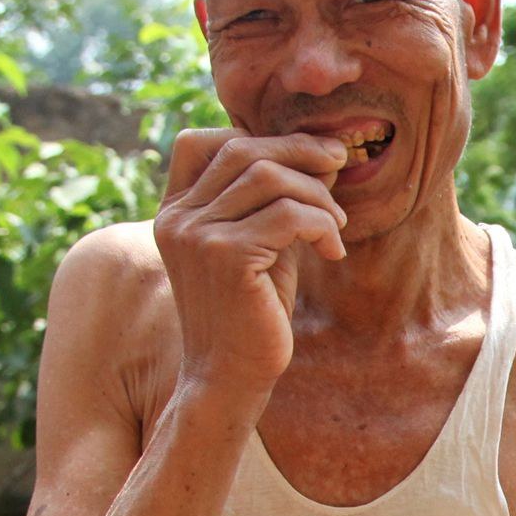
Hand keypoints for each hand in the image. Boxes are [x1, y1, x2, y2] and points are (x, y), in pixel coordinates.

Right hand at [153, 129, 349, 398]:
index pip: (200, 141)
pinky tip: (332, 252)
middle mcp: (177, 218)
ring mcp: (197, 235)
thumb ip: (275, 202)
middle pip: (242, 149)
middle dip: (300, 152)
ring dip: (317, 194)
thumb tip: (323, 154)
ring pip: (269, 177)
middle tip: (340, 167)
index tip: (307, 155)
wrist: (229, 378)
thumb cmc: (252, 314)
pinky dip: (322, 225)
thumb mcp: (260, 245)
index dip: (257, 137)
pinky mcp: (226, 256)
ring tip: (337, 225)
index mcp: (174, 211)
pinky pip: (289, 215)